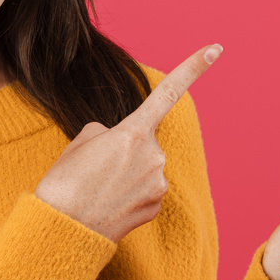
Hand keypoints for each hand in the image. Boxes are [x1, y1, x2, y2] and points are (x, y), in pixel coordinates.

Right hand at [35, 44, 221, 242]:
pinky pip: (146, 190)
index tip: (216, 49)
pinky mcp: (156, 206)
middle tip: (95, 169)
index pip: (168, 92)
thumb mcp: (82, 141)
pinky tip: (110, 203)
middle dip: (125, 149)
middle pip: (144, 141)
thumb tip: (124, 146)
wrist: (64, 230)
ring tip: (98, 189)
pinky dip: (129, 194)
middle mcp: (154, 156)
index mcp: (134, 133)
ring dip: (126, 173)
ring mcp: (158, 184)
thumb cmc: (66, 183)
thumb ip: (110, 133)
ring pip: (145, 167)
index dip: (193, 68)